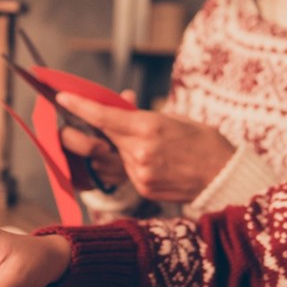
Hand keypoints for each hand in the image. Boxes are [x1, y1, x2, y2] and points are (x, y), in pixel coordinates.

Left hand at [56, 91, 234, 201]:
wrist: (224, 175)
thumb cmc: (204, 140)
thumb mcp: (174, 118)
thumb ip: (142, 113)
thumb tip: (121, 103)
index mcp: (149, 127)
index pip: (104, 116)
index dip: (80, 107)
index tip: (62, 97)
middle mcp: (140, 152)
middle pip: (108, 135)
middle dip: (103, 126)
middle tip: (108, 121)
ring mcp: (141, 173)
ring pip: (119, 153)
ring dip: (126, 145)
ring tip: (156, 144)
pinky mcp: (144, 189)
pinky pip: (130, 170)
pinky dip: (137, 162)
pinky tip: (160, 161)